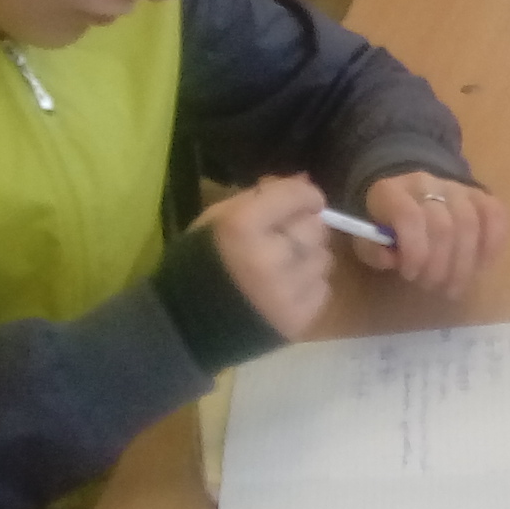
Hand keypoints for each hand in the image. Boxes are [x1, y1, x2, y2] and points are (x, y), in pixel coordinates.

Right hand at [200, 174, 336, 338]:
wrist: (186, 326)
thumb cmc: (197, 264)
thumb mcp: (216, 219)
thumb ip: (261, 197)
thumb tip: (305, 181)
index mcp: (242, 225)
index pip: (298, 197)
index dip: (306, 196)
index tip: (305, 201)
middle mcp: (269, 256)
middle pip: (316, 228)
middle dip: (304, 228)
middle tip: (285, 238)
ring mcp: (286, 291)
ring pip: (324, 258)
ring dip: (308, 258)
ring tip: (282, 267)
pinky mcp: (298, 319)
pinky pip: (322, 288)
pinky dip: (308, 286)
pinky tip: (284, 290)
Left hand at [357, 169, 505, 297]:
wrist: (409, 193)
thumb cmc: (387, 225)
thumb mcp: (367, 239)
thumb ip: (373, 250)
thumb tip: (392, 259)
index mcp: (392, 191)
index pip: (410, 217)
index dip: (414, 252)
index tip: (410, 275)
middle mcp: (428, 183)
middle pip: (444, 226)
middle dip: (439, 266)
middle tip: (432, 286)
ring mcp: (458, 188)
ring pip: (471, 224)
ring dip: (464, 265)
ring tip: (453, 287)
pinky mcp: (481, 195)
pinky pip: (496, 216)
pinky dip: (492, 246)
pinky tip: (480, 267)